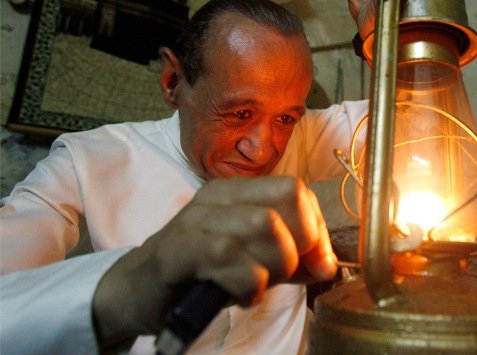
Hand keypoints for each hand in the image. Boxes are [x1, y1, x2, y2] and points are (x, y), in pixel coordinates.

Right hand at [92, 176, 335, 349]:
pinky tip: (239, 295)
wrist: (139, 290)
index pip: (297, 190)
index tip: (312, 263)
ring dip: (272, 267)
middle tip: (278, 275)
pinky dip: (246, 282)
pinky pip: (228, 254)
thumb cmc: (203, 274)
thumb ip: (294, 259)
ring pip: (263, 224)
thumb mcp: (256, 262)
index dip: (315, 228)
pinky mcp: (177, 248)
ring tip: (254, 285)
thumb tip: (328, 264)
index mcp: (239, 192)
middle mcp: (218, 197)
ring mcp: (196, 219)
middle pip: (287, 203)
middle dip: (296, 249)